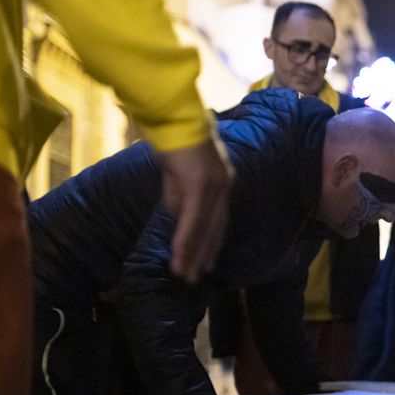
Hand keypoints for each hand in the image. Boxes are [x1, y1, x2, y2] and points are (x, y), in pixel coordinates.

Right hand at [157, 138, 232, 283]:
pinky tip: (178, 256)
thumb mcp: (177, 175)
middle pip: (215, 229)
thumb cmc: (172, 140)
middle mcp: (223, 186)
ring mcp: (214, 185)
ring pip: (205, 229)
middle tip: (195, 278)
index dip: (212, 244)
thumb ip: (179, 198)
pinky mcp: (200, 184)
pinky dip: (185, 240)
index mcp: (222, 182)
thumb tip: (177, 222)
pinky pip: (193, 219)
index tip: (206, 263)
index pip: (219, 220)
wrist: (171, 115)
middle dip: (204, 255)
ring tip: (184, 276)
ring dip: (193, 255)